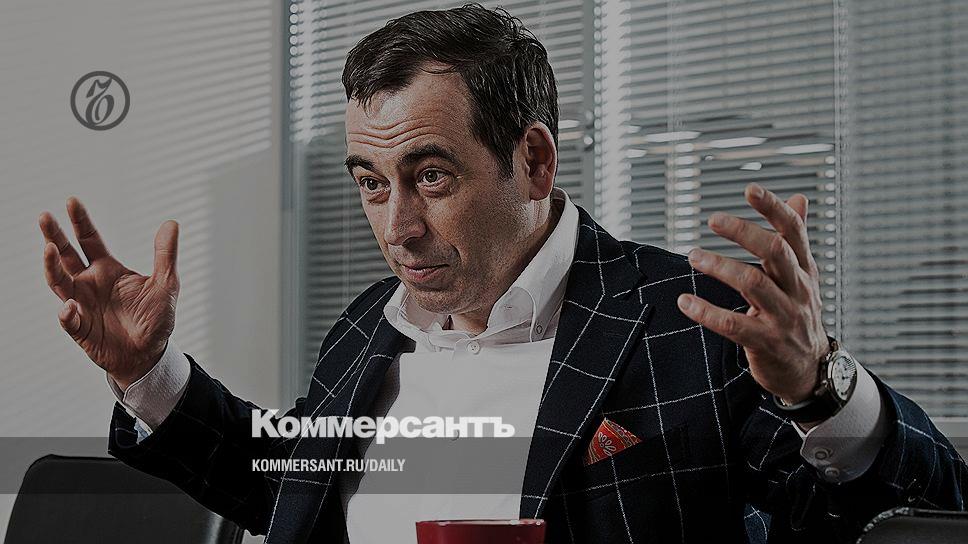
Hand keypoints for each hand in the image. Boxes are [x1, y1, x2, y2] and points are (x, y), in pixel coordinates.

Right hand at [39, 197, 179, 389]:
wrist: (149, 353)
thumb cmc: (155, 319)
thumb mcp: (166, 284)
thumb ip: (165, 255)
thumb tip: (171, 223)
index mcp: (107, 269)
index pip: (89, 240)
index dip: (80, 221)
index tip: (72, 201)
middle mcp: (89, 284)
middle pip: (65, 256)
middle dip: (53, 236)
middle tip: (44, 216)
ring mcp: (82, 305)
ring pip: (59, 283)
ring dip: (51, 267)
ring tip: (48, 250)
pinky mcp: (80, 329)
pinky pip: (68, 320)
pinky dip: (67, 313)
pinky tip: (71, 306)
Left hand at [676, 183, 829, 408]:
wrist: (808, 371)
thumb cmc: (798, 316)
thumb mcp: (802, 277)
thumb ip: (795, 239)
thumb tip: (799, 198)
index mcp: (804, 270)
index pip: (793, 232)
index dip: (774, 208)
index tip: (750, 189)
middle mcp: (797, 290)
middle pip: (775, 252)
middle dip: (744, 232)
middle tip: (713, 219)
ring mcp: (783, 317)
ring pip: (753, 283)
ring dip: (719, 266)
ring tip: (693, 255)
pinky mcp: (766, 342)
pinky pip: (733, 325)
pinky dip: (706, 312)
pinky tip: (684, 302)